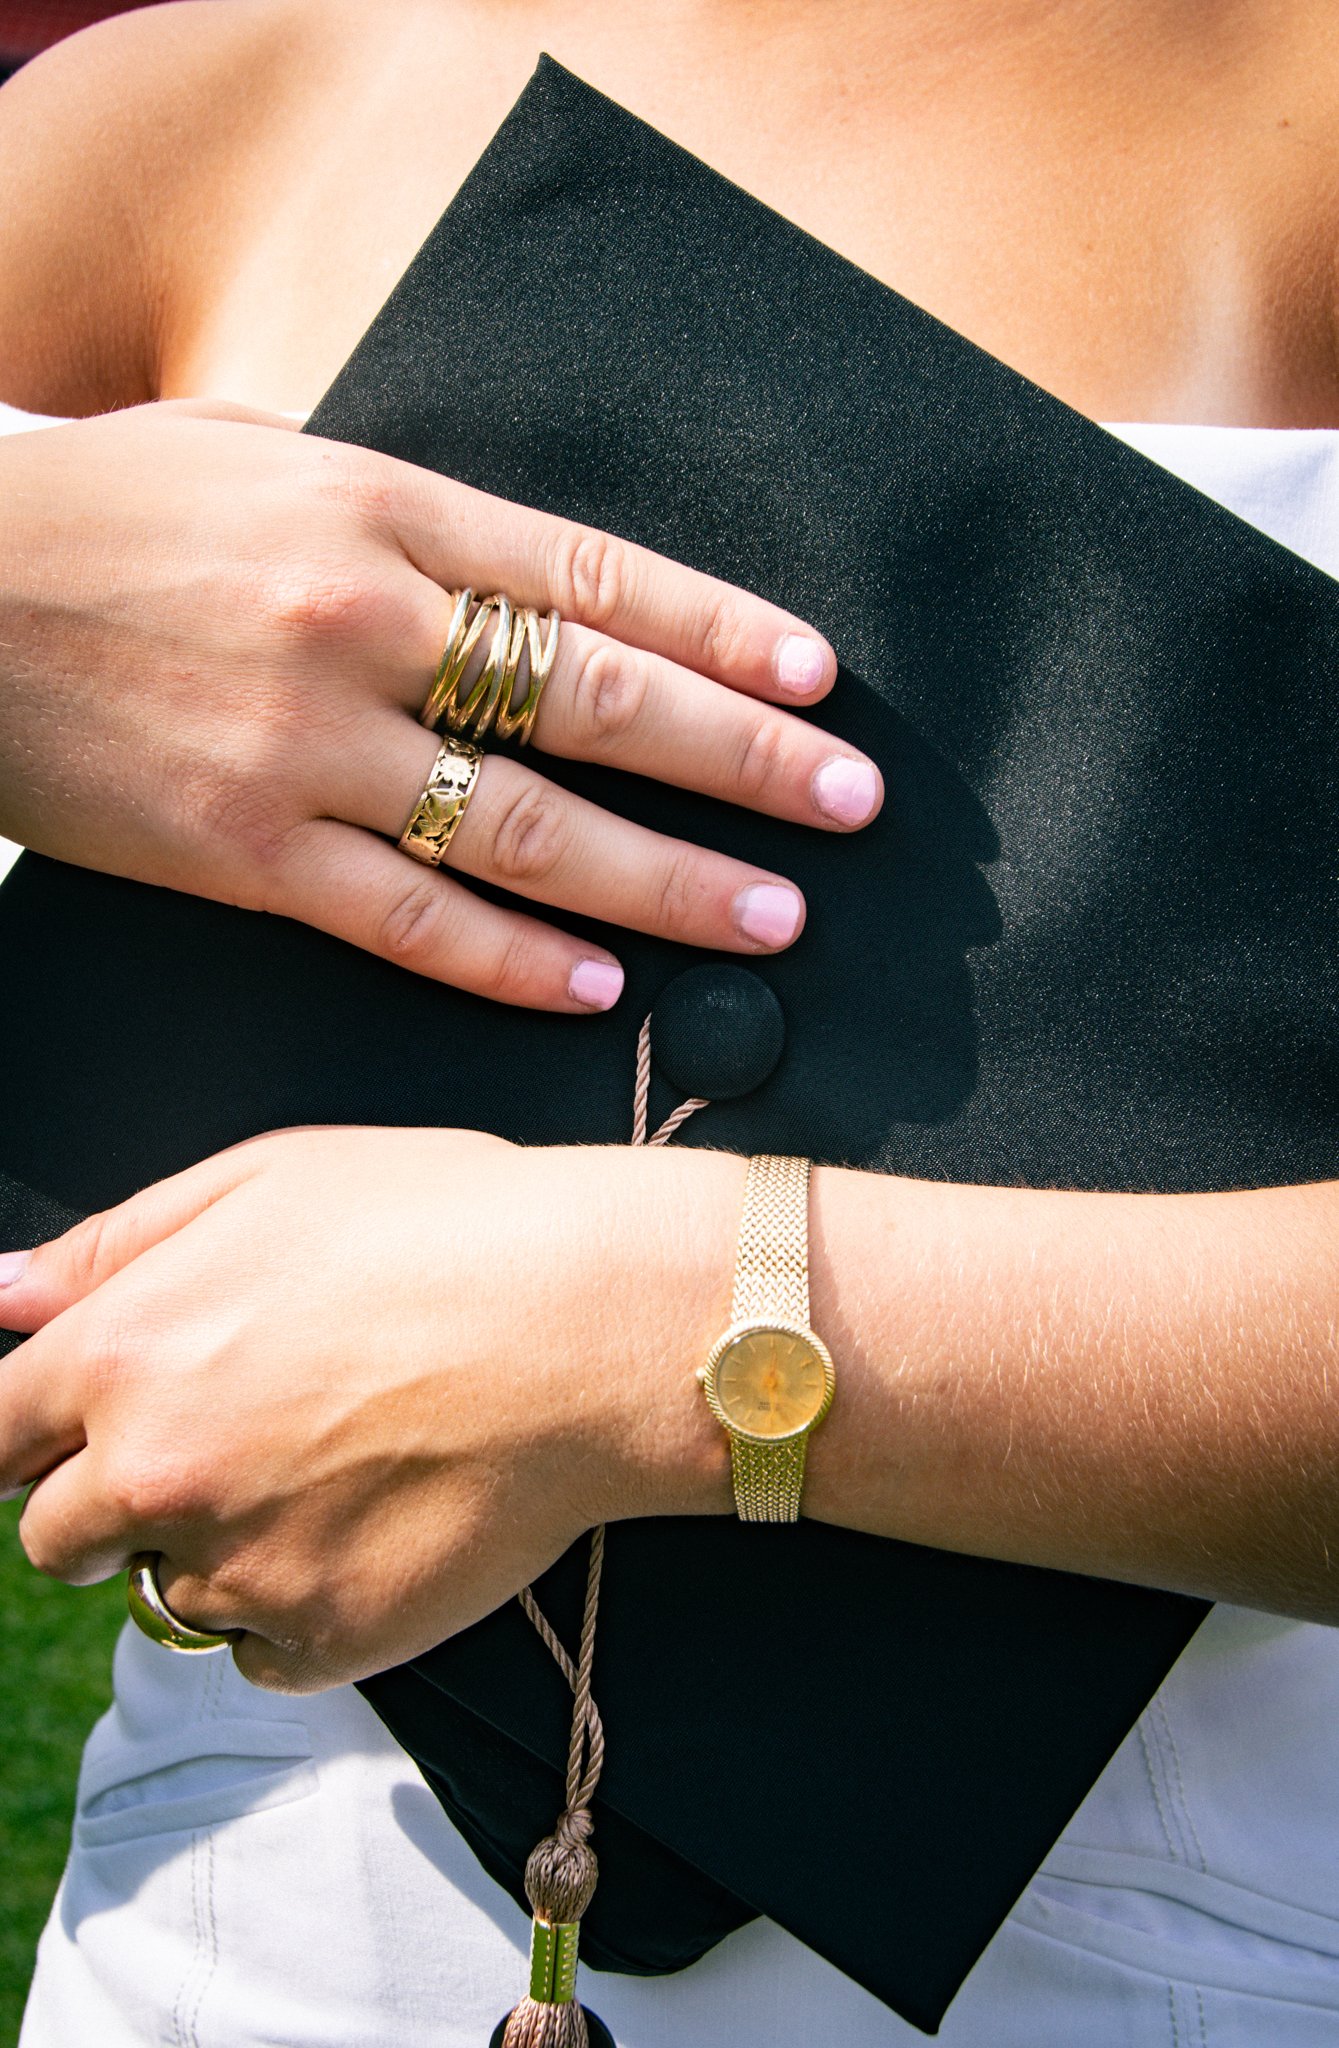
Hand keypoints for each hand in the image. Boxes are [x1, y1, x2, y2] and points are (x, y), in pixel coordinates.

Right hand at [0, 401, 880, 1009]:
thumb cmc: (112, 513)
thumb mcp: (271, 462)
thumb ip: (406, 519)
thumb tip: (528, 573)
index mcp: (384, 509)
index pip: (601, 578)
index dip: (726, 632)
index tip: (819, 679)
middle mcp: (366, 625)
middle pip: (602, 706)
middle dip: (746, 762)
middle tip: (848, 807)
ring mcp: (307, 748)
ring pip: (530, 832)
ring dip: (667, 881)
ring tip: (769, 917)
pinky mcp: (244, 851)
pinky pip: (409, 919)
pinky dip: (513, 959)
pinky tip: (596, 984)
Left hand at [0, 1128, 737, 1688]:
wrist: (599, 1321)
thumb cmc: (451, 1226)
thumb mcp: (271, 1177)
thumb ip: (115, 1244)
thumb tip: (6, 1291)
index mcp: (125, 1352)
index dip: (34, 1435)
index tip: (75, 1434)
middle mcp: (159, 1474)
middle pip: (57, 1543)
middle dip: (115, 1501)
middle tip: (227, 1445)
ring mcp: (242, 1569)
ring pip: (170, 1597)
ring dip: (220, 1551)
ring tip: (331, 1471)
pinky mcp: (329, 1639)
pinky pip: (264, 1654)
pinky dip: (300, 1607)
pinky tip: (372, 1525)